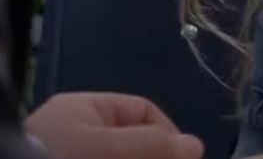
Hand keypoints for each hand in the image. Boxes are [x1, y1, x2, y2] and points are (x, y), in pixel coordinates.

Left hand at [25, 92, 200, 158]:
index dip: (168, 135)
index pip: (144, 112)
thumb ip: (153, 144)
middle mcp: (75, 129)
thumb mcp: (108, 148)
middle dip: (152, 156)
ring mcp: (67, 152)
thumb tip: (195, 146)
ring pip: (117, 155)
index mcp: (84, 108)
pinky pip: (99, 158)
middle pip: (133, 141)